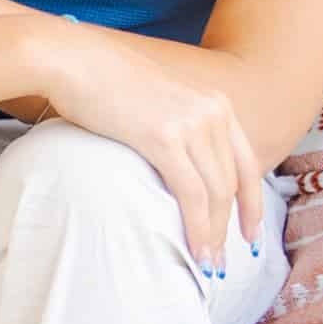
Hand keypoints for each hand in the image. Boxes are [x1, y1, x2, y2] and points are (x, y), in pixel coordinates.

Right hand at [42, 27, 263, 270]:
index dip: (252, 203)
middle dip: (232, 227)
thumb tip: (174, 162)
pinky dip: (197, 227)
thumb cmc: (99, 80)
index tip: (249, 233)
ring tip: (206, 264)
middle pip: (233, 183)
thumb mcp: (154, 99)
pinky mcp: (165, 138)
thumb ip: (174, 126)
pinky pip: (191, 194)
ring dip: (214, 234)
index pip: (246, 163)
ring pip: (216, 194)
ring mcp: (191, 124)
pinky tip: (194, 249)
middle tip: (222, 261)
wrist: (70, 59)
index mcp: (214, 103)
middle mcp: (212, 111)